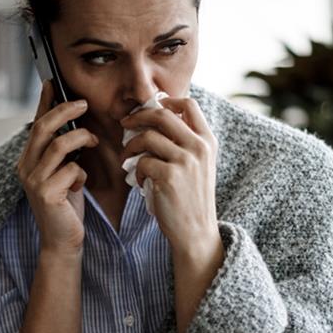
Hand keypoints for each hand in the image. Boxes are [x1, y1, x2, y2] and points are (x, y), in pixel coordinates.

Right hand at [18, 81, 97, 255]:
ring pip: (59, 146)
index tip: (52, 82)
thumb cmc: (66, 206)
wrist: (63, 241)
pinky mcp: (45, 194)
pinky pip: (71, 169)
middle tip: (83, 103)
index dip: (44, 102)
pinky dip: (82, 173)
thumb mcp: (64, 172)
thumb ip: (63, 152)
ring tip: (94, 142)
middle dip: (64, 111)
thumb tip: (75, 123)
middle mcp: (25, 168)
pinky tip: (81, 184)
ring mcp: (33, 181)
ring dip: (82, 139)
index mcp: (27, 161)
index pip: (35, 124)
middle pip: (43, 128)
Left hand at [120, 97, 219, 255]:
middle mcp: (199, 147)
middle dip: (138, 116)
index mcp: (208, 141)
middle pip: (163, 115)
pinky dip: (135, 171)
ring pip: (147, 137)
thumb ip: (184, 143)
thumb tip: (152, 120)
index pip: (189, 104)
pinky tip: (139, 181)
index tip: (150, 107)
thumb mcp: (198, 165)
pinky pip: (142, 162)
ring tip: (127, 158)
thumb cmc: (191, 198)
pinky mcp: (169, 176)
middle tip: (125, 125)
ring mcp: (185, 161)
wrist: (196, 231)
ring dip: (130, 146)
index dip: (166, 100)